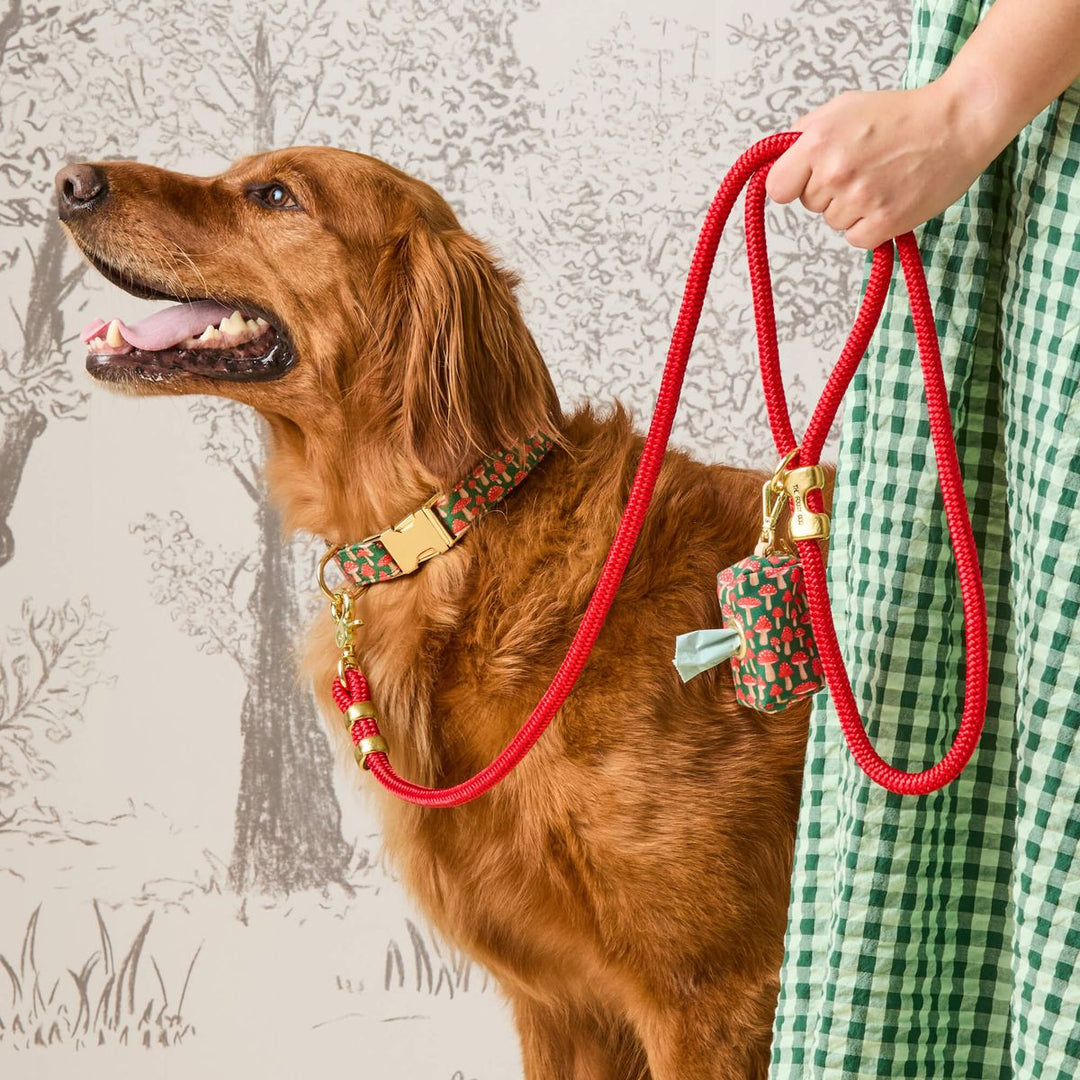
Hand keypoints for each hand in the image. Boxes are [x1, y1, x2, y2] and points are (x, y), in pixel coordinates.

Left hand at [765, 81, 1001, 248]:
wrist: (956, 122)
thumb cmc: (900, 114)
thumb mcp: (843, 108)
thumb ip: (805, 133)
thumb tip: (778, 161)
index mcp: (818, 141)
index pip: (777, 187)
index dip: (791, 184)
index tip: (807, 179)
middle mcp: (834, 172)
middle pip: (809, 203)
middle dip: (828, 190)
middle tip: (863, 167)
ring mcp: (859, 199)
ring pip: (833, 222)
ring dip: (852, 208)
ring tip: (881, 179)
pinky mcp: (883, 223)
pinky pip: (855, 238)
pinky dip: (869, 226)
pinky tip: (888, 200)